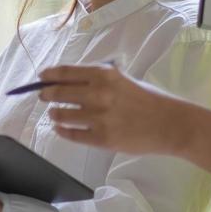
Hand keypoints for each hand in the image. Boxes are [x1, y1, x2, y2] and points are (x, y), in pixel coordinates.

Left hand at [39, 63, 181, 154]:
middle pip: (59, 93)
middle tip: (43, 96)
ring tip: (54, 114)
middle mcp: (99, 94)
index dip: (49, 75)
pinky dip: (63, 131)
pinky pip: (73, 135)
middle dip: (47, 94)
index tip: (41, 78)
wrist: (169, 124)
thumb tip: (71, 81)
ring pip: (62, 115)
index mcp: (104, 75)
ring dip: (54, 114)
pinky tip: (61, 129)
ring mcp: (99, 117)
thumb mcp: (123, 79)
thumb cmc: (148, 99)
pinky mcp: (102, 138)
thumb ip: (98, 79)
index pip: (66, 73)